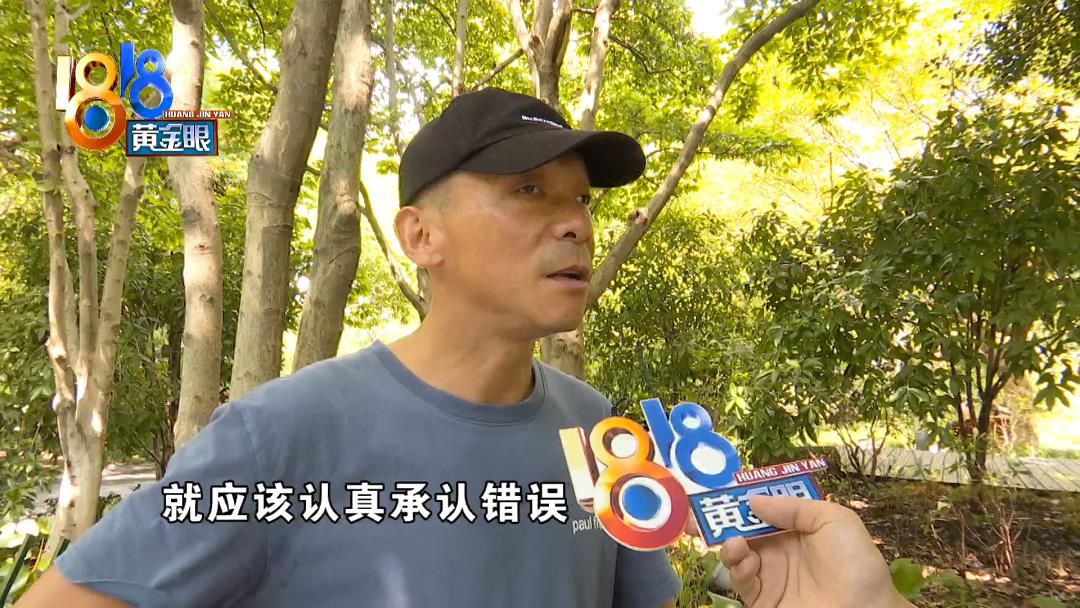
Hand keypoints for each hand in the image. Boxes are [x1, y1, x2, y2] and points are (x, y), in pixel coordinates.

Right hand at [717, 495, 912, 607]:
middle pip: (744, 530)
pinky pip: (741, 581)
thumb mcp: (835, 520)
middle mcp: (780, 550)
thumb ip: (795, 507)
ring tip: (734, 542)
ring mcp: (771, 575)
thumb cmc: (856, 564)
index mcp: (797, 529)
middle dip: (725, 520)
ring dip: (729, 544)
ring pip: (738, 554)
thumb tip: (754, 500)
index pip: (765, 510)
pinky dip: (736, 568)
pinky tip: (743, 560)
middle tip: (707, 513)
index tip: (727, 491)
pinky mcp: (764, 598)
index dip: (746, 500)